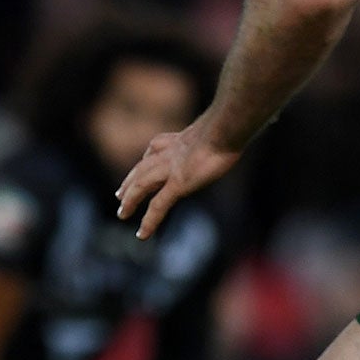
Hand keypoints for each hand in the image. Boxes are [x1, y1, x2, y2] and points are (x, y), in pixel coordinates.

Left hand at [115, 118, 240, 238]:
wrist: (226, 127)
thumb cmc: (231, 124)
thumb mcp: (223, 126)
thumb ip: (223, 130)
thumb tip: (239, 126)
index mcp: (180, 139)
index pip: (156, 147)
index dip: (146, 157)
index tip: (142, 162)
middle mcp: (170, 153)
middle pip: (142, 167)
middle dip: (130, 181)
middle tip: (119, 194)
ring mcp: (171, 168)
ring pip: (142, 186)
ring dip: (130, 200)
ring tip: (122, 213)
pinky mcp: (177, 183)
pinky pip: (158, 206)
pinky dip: (150, 221)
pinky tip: (142, 234)